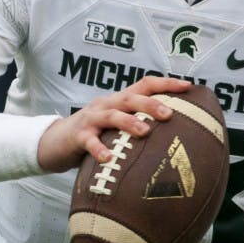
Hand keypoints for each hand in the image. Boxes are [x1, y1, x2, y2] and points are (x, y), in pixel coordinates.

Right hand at [36, 76, 191, 173]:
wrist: (54, 143)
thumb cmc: (94, 136)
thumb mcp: (116, 127)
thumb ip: (138, 127)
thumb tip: (175, 137)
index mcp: (119, 101)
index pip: (145, 84)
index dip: (166, 83)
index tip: (188, 87)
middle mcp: (106, 105)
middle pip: (131, 98)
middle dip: (151, 104)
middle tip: (170, 114)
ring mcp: (91, 119)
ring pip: (112, 115)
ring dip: (129, 122)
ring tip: (145, 132)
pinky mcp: (77, 136)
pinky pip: (89, 141)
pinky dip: (98, 149)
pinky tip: (107, 159)